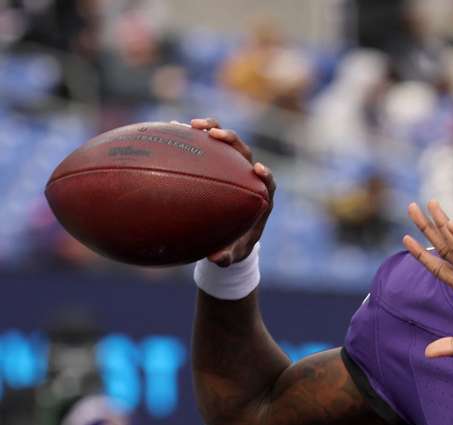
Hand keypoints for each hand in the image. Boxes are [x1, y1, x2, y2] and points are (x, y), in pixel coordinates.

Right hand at [190, 117, 275, 265]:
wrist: (229, 234)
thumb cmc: (234, 245)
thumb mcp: (232, 254)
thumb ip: (227, 257)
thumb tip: (215, 258)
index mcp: (259, 197)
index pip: (268, 182)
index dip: (265, 174)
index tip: (258, 169)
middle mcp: (248, 177)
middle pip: (244, 153)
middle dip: (232, 141)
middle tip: (215, 136)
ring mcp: (232, 167)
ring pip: (225, 144)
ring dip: (211, 131)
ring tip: (191, 125)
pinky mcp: (217, 164)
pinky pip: (205, 147)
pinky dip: (192, 138)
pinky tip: (171, 129)